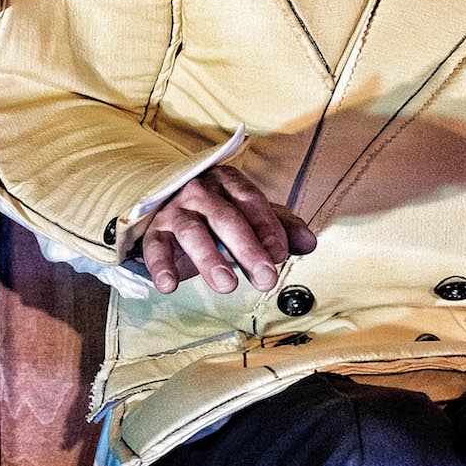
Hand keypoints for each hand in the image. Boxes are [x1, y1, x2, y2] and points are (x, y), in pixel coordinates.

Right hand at [141, 165, 316, 295]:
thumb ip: (281, 228)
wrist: (171, 208)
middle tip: (265, 277)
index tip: (280, 253)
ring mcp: (176, 210)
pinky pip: (156, 247)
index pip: (250, 199)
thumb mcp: (251, 216)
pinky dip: (161, 266)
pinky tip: (169, 284)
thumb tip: (309, 243)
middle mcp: (201, 191)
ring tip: (228, 285)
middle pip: (225, 217)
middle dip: (247, 249)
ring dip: (209, 259)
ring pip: (192, 232)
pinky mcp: (155, 232)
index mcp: (228, 181)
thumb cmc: (219, 213)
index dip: (267, 227)